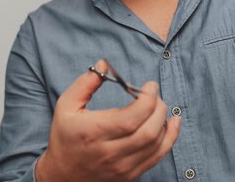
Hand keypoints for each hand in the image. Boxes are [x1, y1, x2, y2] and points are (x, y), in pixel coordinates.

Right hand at [36, 60, 180, 181]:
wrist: (62, 176)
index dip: (148, 99)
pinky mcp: (130, 174)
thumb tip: (104, 64)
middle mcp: (110, 153)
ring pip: (156, 144)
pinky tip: (172, 123)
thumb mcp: (66, 106)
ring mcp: (122, 167)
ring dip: (165, 121)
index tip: (150, 86)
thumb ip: (86, 83)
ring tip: (159, 107)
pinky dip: (170, 138)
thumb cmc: (65, 137)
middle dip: (159, 108)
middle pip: (148, 131)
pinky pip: (158, 156)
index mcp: (94, 133)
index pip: (132, 118)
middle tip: (155, 95)